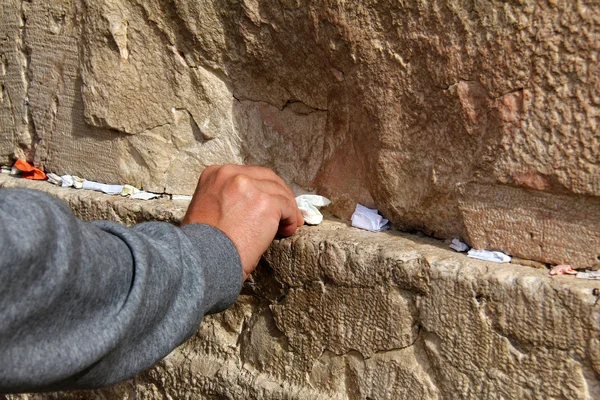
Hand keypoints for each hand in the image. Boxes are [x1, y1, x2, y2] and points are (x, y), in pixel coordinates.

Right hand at [182, 165, 303, 279]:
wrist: (202, 259)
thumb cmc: (202, 243)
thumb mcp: (206, 207)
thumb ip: (227, 197)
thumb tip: (251, 205)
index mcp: (216, 174)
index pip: (249, 175)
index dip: (263, 189)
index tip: (269, 201)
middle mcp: (232, 175)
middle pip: (267, 178)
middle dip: (280, 194)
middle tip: (287, 212)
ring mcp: (250, 187)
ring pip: (280, 193)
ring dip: (288, 209)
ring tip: (288, 225)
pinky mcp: (266, 203)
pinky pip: (287, 207)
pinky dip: (291, 219)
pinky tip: (287, 230)